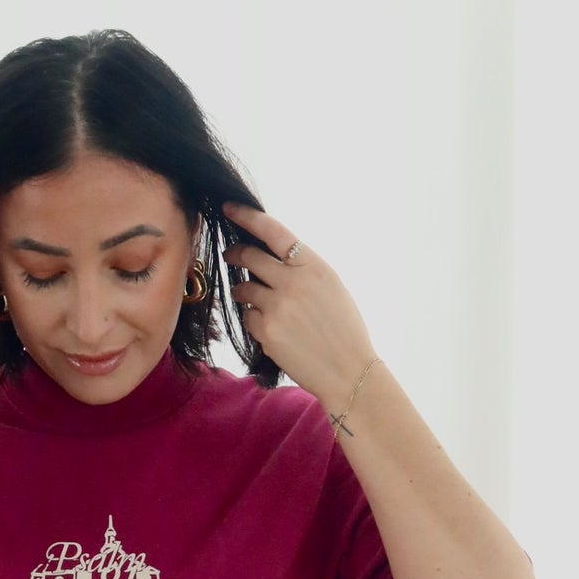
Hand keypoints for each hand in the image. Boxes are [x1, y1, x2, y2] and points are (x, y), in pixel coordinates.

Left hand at [221, 201, 377, 420]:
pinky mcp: (266, 330)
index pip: (274, 231)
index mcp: (314, 266)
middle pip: (250, 257)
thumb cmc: (343, 329)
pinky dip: (254, 320)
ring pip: (244, 288)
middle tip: (231, 254)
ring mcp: (278, 306)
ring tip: (256, 300)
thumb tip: (271, 256)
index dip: (248, 217)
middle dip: (235, 254)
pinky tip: (272, 330)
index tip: (229, 207)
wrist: (349, 370)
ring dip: (244, 292)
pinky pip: (248, 316)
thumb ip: (302, 270)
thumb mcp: (331, 287)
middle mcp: (294, 281)